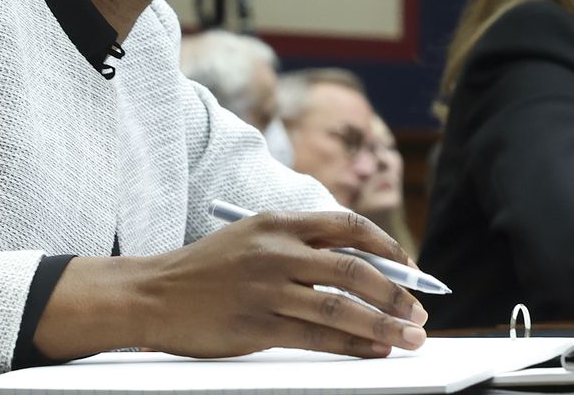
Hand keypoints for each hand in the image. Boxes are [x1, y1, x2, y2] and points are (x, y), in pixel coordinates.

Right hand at [33, 210, 427, 361]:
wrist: (153, 294)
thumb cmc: (207, 269)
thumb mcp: (252, 236)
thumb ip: (299, 243)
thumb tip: (359, 265)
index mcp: (278, 222)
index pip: (347, 227)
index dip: (386, 247)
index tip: (411, 268)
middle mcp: (277, 251)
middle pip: (354, 269)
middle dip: (396, 293)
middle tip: (420, 311)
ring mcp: (267, 289)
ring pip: (341, 307)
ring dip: (383, 324)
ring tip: (409, 338)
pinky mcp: (257, 326)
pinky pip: (317, 337)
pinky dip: (351, 345)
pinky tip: (372, 351)